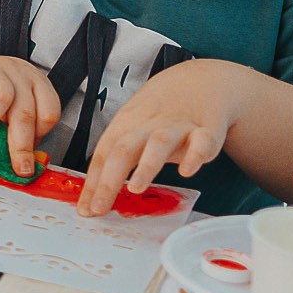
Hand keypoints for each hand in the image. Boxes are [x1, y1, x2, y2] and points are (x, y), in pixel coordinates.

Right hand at [0, 54, 61, 178]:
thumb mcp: (10, 111)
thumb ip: (19, 129)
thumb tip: (23, 160)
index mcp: (37, 84)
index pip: (49, 111)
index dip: (41, 136)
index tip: (29, 154)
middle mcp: (20, 75)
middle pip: (26, 111)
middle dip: (22, 144)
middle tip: (18, 165)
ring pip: (2, 96)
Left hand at [76, 59, 245, 215]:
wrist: (198, 82)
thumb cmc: (158, 116)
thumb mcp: (132, 132)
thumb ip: (115, 161)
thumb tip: (93, 197)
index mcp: (125, 126)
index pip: (104, 155)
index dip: (93, 183)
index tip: (86, 209)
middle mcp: (147, 126)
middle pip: (124, 150)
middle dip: (109, 180)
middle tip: (100, 207)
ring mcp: (177, 127)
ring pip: (158, 143)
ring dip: (146, 166)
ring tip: (135, 188)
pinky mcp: (206, 130)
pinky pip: (202, 141)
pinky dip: (195, 155)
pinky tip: (187, 171)